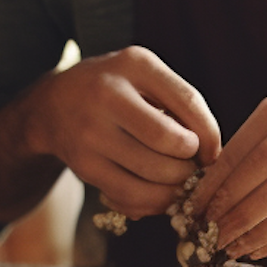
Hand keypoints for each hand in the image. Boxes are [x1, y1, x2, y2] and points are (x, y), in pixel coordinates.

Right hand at [26, 46, 219, 218]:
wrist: (54, 103)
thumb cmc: (118, 90)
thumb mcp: (145, 77)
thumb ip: (180, 104)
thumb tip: (210, 155)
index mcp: (135, 64)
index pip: (189, 101)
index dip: (210, 134)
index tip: (211, 153)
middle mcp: (108, 94)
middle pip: (170, 141)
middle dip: (190, 163)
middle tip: (191, 169)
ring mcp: (91, 130)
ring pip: (152, 173)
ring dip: (174, 187)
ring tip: (176, 183)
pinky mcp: (83, 164)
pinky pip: (129, 194)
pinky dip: (151, 202)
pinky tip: (155, 195)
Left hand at [193, 95, 266, 260]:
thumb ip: (241, 150)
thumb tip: (199, 193)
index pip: (240, 152)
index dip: (214, 185)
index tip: (194, 208)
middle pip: (265, 176)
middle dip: (232, 208)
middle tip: (208, 230)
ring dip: (257, 231)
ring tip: (229, 246)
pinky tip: (255, 250)